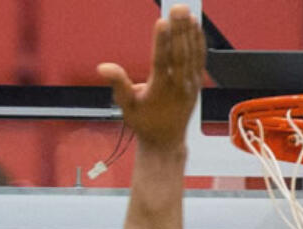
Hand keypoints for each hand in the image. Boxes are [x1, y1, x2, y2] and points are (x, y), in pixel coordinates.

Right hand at [98, 3, 204, 152]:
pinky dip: (198, 40)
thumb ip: (117, 84)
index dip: (161, 41)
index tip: (161, 22)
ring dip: (190, 31)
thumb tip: (103, 67)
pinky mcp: (197, 83)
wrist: (165, 142)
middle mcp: (177, 87)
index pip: (161, 62)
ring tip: (186, 11)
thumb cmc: (143, 123)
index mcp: (159, 91)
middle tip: (177, 8)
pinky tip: (195, 25)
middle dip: (179, 29)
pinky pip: (199, 57)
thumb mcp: (126, 107)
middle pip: (180, 53)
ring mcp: (190, 84)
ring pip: (192, 53)